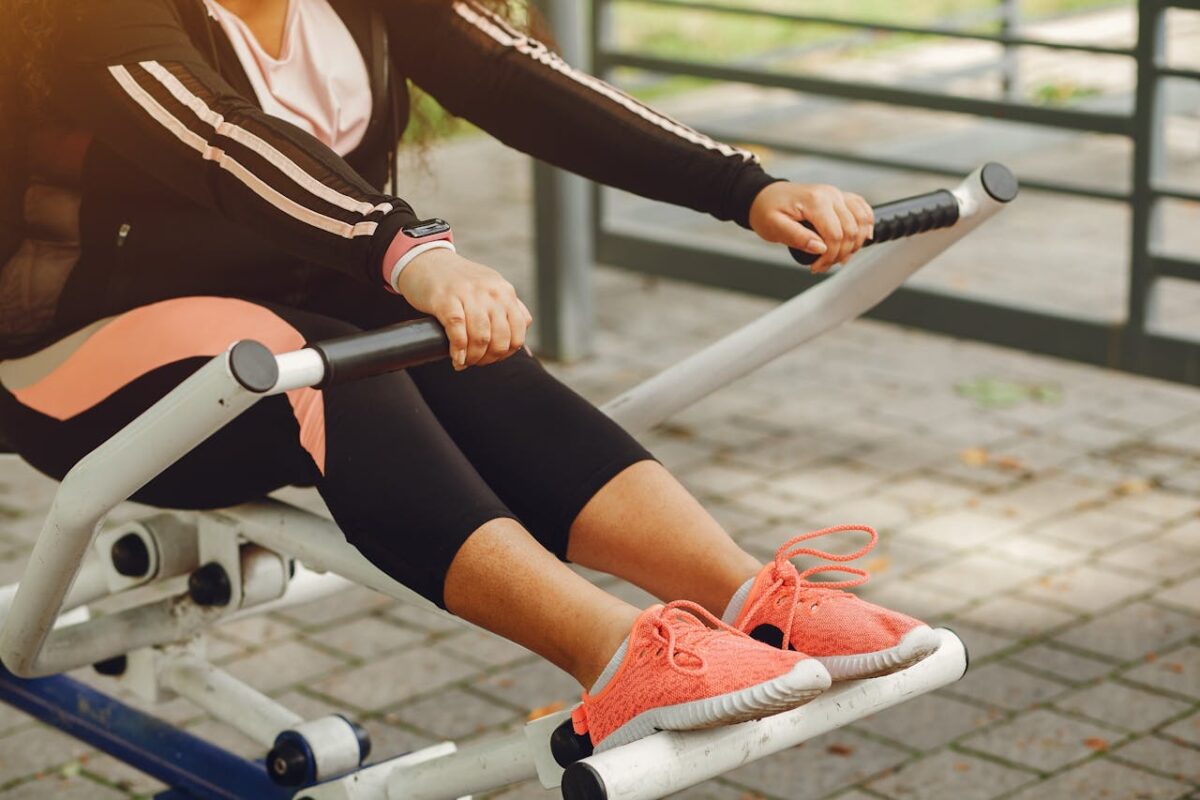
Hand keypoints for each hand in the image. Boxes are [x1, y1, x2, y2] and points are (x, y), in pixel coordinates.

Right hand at [394, 248, 532, 369]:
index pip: (518, 332)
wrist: (426, 262)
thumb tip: (525, 326)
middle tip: (476, 362)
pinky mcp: (445, 299)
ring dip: (473, 357)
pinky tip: (456, 357)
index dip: (507, 352)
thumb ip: (509, 304)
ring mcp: (468, 294)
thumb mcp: (490, 286)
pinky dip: (458, 350)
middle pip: (500, 339)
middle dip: (489, 358)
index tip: (492, 357)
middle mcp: (490, 292)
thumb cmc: (458, 281)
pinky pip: (458, 331)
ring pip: (481, 338)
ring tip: (464, 361)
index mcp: (504, 292)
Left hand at [748, 182, 873, 273]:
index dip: (829, 256)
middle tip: (824, 265)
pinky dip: (866, 225)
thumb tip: (820, 248)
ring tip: (838, 256)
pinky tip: (861, 238)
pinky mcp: (840, 197)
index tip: (816, 268)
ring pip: (862, 221)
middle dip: (841, 254)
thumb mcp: (774, 227)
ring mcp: (837, 194)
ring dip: (855, 243)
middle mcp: (831, 194)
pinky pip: (862, 209)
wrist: (765, 196)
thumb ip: (797, 238)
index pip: (835, 235)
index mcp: (815, 201)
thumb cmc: (767, 210)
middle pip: (850, 231)